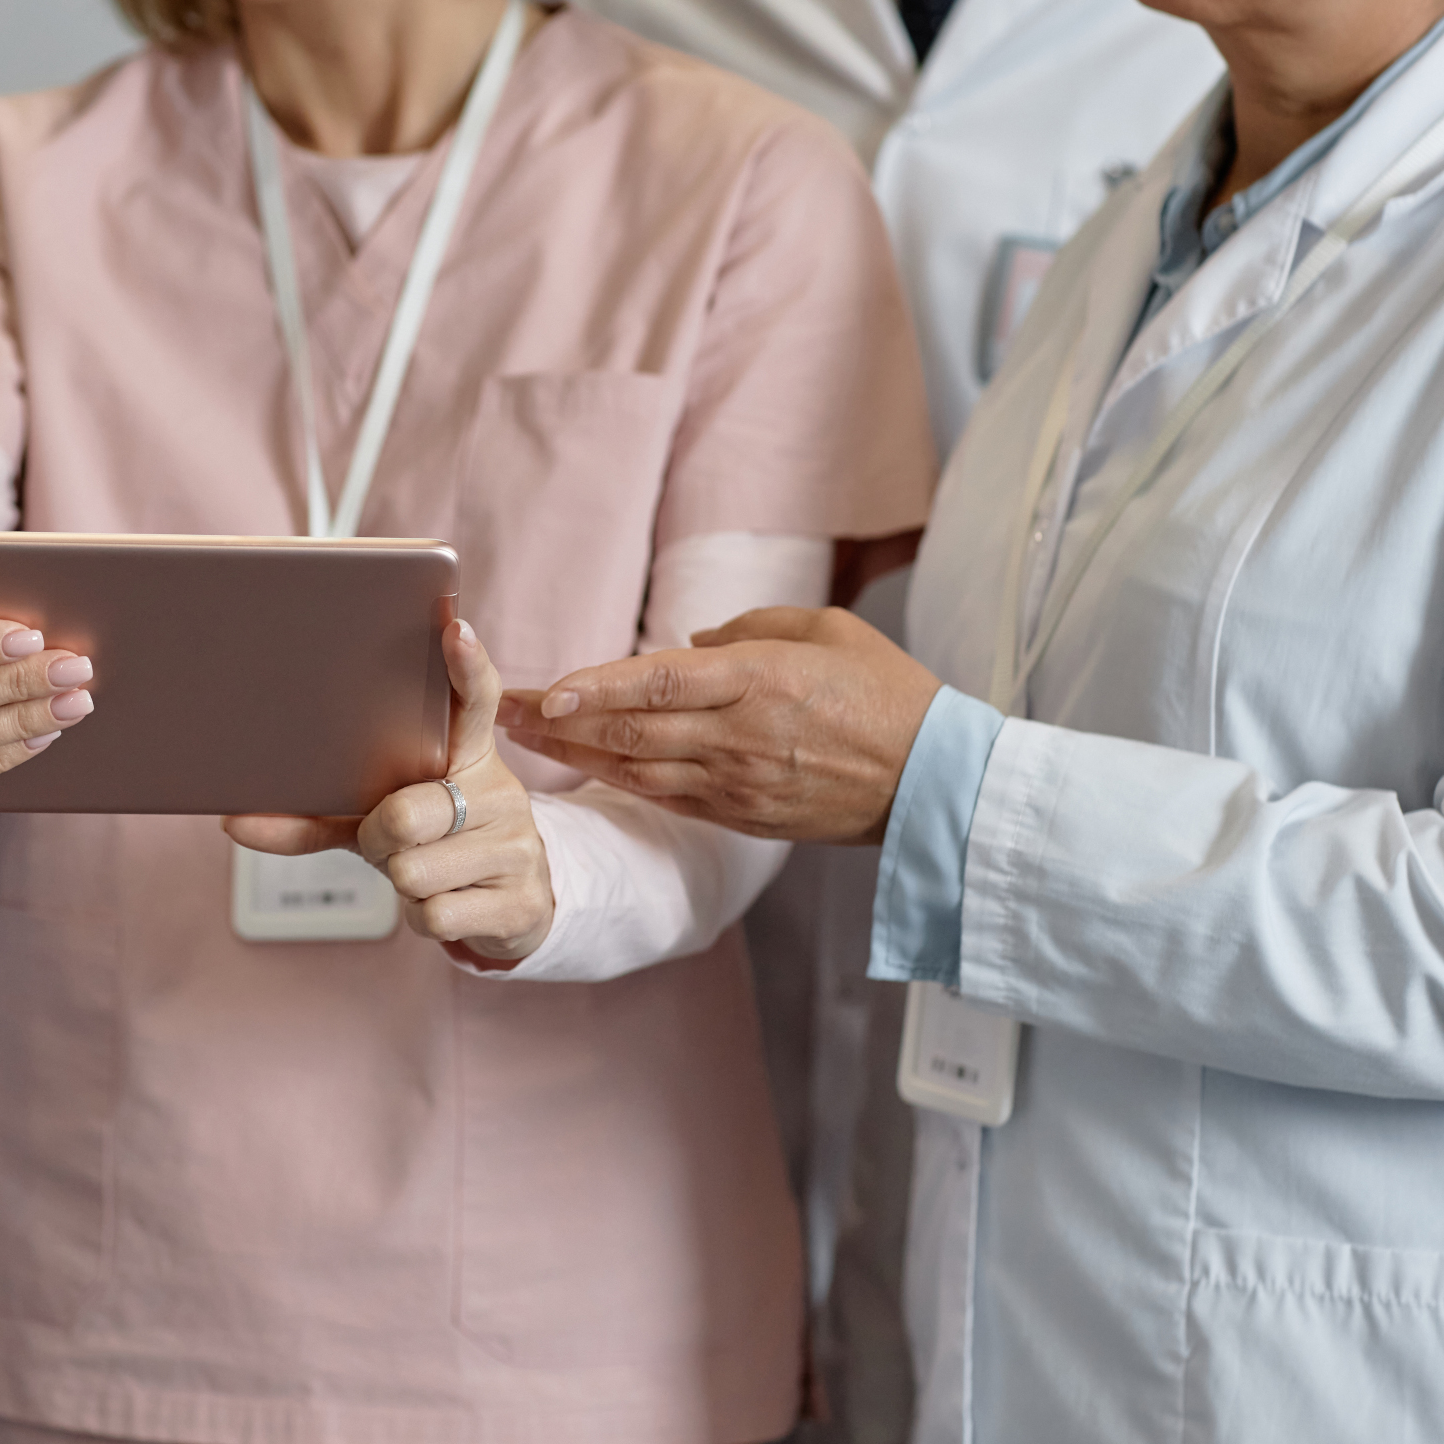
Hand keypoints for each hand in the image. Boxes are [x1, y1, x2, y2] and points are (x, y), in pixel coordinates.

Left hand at [225, 621, 552, 963]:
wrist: (511, 907)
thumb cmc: (431, 843)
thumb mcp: (373, 822)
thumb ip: (311, 816)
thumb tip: (232, 823)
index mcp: (466, 753)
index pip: (474, 699)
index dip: (465, 665)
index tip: (453, 630)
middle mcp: (501, 790)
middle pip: (409, 812)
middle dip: (380, 838)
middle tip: (390, 836)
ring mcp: (518, 845)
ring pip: (416, 872)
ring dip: (402, 882)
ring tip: (424, 869)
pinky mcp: (523, 902)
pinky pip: (436, 914)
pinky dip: (421, 918)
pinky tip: (447, 899)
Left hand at [496, 606, 941, 845]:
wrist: (938, 782)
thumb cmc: (889, 693)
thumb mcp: (829, 630)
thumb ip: (751, 628)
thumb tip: (688, 640)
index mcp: (760, 679)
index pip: (661, 683)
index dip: (598, 687)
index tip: (548, 687)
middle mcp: (740, 734)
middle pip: (632, 730)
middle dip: (561, 722)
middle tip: (505, 712)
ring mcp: (740, 782)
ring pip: (638, 770)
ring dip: (575, 756)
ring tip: (523, 740)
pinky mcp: (744, 816)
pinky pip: (669, 798)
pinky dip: (621, 783)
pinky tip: (583, 771)